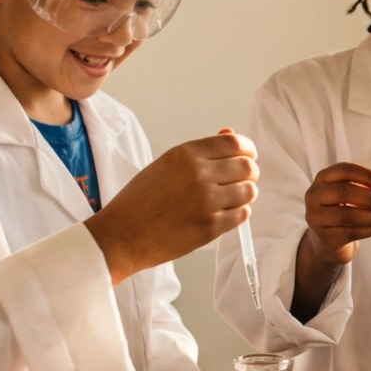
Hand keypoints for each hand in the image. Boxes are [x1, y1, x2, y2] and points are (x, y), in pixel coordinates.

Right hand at [87, 130, 257, 284]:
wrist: (121, 235)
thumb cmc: (139, 200)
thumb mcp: (165, 165)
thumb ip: (199, 153)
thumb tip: (229, 135)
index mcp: (186, 154)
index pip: (234, 143)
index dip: (247, 149)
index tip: (247, 155)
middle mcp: (199, 174)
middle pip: (247, 167)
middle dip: (249, 172)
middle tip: (241, 180)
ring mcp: (207, 202)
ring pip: (249, 191)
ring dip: (245, 194)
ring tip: (231, 198)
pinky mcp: (210, 227)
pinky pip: (242, 214)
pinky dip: (238, 213)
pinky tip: (224, 213)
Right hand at [300, 162, 370, 267]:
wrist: (332, 237)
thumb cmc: (348, 207)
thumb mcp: (362, 191)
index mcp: (324, 177)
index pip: (345, 170)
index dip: (368, 175)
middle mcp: (314, 194)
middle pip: (344, 192)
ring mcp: (316, 217)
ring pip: (346, 216)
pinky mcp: (324, 236)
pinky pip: (349, 233)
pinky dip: (370, 230)